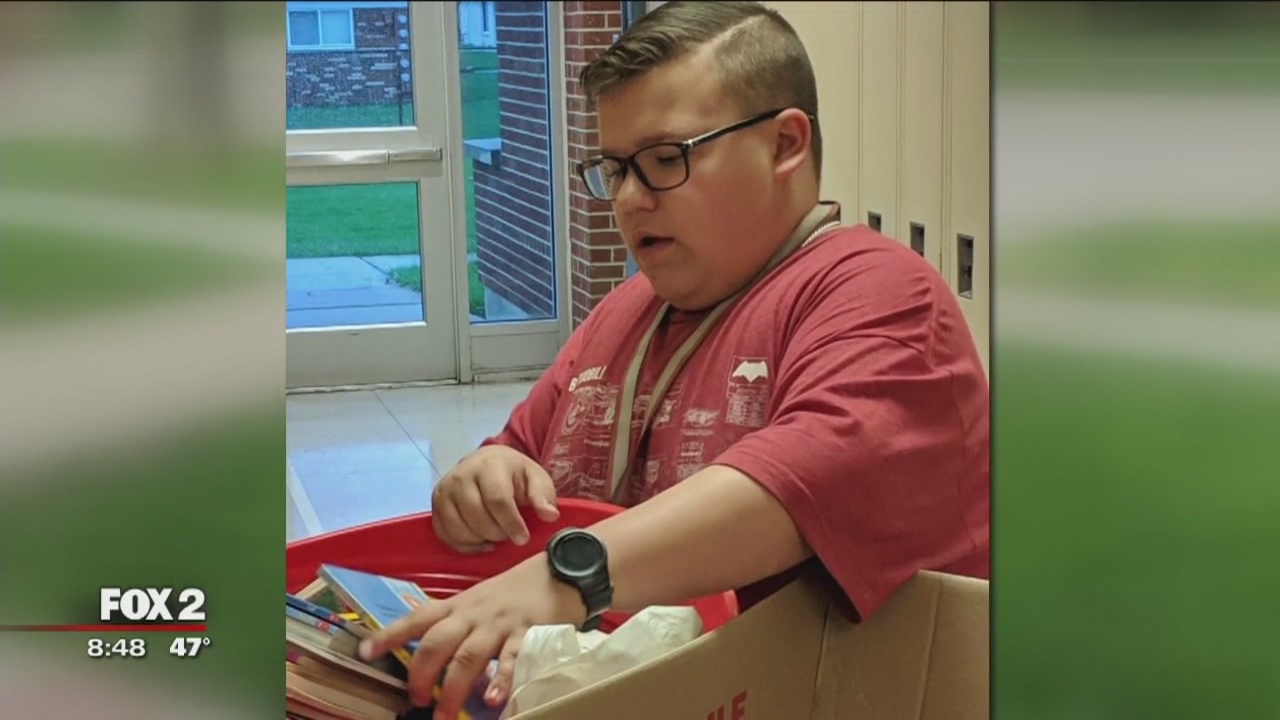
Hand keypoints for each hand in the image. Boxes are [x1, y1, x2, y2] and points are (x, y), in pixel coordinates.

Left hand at [359, 556, 586, 718]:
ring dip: (453, 688)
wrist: (559, 573)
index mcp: (459, 605)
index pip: (418, 618)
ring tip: (444, 714)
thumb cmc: (513, 593)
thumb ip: (454, 623)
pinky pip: (511, 661)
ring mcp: (500, 625)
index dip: (390, 635)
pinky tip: (492, 701)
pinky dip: (499, 682)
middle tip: (415, 699)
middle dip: (422, 673)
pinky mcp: (528, 635)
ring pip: (469, 656)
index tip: (365, 652)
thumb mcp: (477, 601)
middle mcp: (474, 614)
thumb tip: (427, 653)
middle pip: (438, 642)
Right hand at [432, 445, 559, 553]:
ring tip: (495, 534)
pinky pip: (446, 535)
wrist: (487, 462)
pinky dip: (464, 545)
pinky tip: (480, 540)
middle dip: (497, 533)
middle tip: (509, 534)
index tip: (522, 538)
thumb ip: (543, 495)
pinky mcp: (435, 504)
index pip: (497, 500)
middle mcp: (461, 475)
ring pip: (459, 529)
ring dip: (480, 540)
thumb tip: (549, 515)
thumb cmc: (514, 473)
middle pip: (477, 517)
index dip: (511, 524)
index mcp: (489, 465)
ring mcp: (444, 490)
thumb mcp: (535, 478)